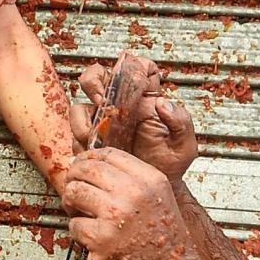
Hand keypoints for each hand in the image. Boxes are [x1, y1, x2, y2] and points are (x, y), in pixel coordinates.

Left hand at [61, 147, 205, 259]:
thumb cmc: (164, 242)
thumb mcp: (157, 198)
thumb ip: (129, 180)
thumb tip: (85, 162)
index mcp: (149, 179)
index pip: (107, 154)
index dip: (89, 158)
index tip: (82, 168)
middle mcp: (134, 192)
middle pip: (86, 168)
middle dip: (74, 178)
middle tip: (76, 193)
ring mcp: (116, 215)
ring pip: (74, 192)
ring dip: (71, 204)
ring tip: (81, 214)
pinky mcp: (101, 239)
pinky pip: (73, 224)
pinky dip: (77, 232)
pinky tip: (92, 238)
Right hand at [73, 60, 198, 183]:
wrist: (151, 194)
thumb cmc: (170, 167)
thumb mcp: (185, 146)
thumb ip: (181, 122)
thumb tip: (163, 102)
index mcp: (144, 100)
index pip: (137, 68)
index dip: (133, 65)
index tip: (132, 78)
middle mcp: (120, 106)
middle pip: (98, 77)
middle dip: (93, 83)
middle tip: (101, 101)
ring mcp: (102, 123)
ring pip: (81, 106)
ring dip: (82, 118)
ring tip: (91, 135)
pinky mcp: (90, 141)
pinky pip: (75, 133)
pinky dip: (78, 139)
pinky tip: (89, 150)